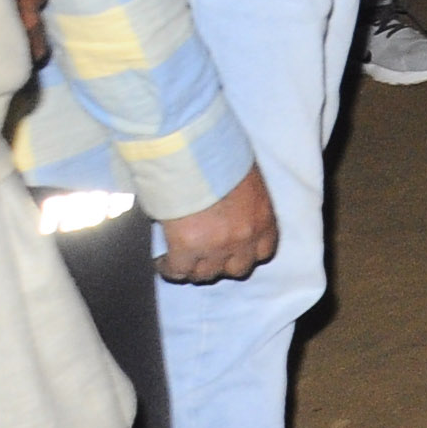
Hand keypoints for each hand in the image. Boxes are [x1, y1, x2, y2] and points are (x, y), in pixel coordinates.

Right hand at [153, 165, 280, 283]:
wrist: (197, 153)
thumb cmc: (222, 155)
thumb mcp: (245, 179)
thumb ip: (243, 203)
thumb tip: (228, 208)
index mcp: (263, 218)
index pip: (263, 251)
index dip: (247, 253)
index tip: (236, 252)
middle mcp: (245, 237)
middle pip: (237, 269)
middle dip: (222, 265)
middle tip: (207, 257)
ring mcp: (217, 247)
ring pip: (206, 274)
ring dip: (194, 268)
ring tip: (182, 261)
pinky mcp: (187, 249)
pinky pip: (178, 271)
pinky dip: (170, 269)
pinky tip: (163, 262)